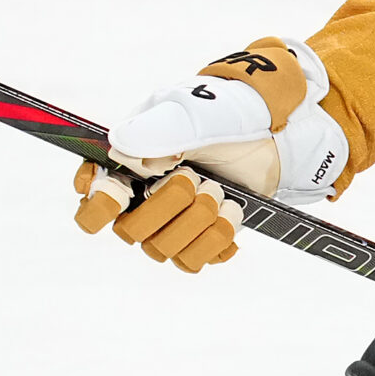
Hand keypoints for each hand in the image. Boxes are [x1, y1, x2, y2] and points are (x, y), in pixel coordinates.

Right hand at [72, 37, 348, 272]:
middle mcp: (145, 194)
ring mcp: (174, 220)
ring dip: (196, 223)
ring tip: (223, 194)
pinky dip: (215, 240)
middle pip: (129, 230)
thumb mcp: (197, 114)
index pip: (92, 194)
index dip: (98, 201)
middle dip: (168, 207)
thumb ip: (159, 130)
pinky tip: (232, 213)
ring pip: (162, 250)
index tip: (122, 190)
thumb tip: (118, 147)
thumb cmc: (233, 114)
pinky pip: (194, 261)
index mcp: (131, 159)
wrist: (282, 134)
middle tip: (198, 179)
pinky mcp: (202, 238)